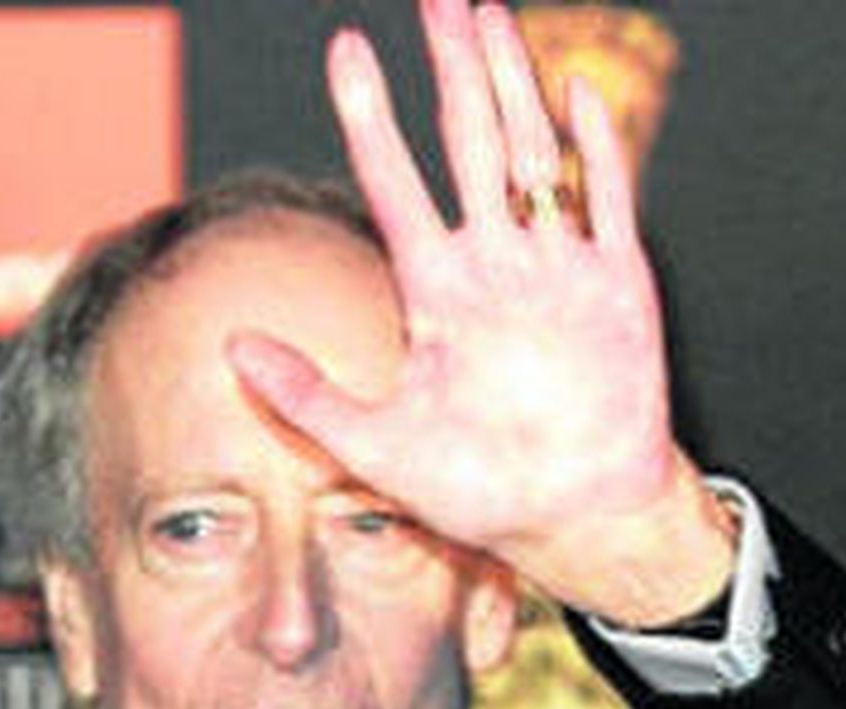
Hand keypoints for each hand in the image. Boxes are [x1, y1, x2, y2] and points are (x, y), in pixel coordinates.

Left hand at [228, 0, 735, 624]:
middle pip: (467, 145)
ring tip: (485, 15)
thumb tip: (230, 347)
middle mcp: (494, 267)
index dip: (371, 118)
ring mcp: (556, 268)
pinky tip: (572, 89)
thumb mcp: (377, 448)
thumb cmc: (481, 493)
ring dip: (511, 84)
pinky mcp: (615, 284)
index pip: (395, 184)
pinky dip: (594, 147)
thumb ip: (306, 398)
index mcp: (438, 294)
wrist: (575, 521)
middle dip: (449, 70)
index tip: (346, 51)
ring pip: (530, 153)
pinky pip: (605, 200)